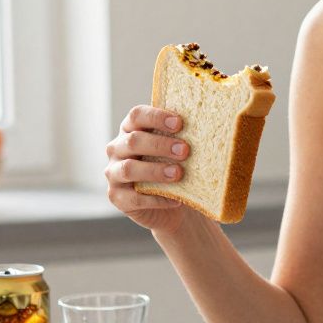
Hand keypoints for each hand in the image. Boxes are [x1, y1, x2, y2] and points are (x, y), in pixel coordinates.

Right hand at [104, 105, 197, 233]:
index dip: (156, 117)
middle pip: (133, 141)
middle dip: (160, 145)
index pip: (136, 115)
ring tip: (178, 174)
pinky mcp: (117, 197)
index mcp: (131, 130)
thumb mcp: (178, 151)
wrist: (174, 206)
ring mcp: (113, 173)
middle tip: (185, 151)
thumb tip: (208, 125)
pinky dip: (156, 199)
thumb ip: (183, 137)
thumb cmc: (175, 169)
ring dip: (155, 171)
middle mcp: (117, 149)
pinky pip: (134, 198)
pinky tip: (176, 200)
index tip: (180, 123)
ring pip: (129, 168)